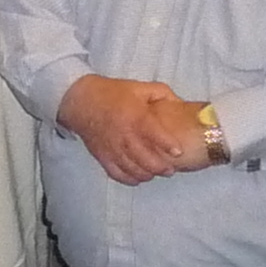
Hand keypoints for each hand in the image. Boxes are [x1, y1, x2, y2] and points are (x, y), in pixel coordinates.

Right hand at [55, 76, 211, 183]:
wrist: (82, 101)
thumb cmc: (115, 94)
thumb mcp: (141, 88)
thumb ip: (164, 95)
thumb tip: (183, 105)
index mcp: (135, 116)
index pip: (154, 134)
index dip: (168, 145)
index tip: (179, 152)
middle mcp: (124, 134)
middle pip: (144, 158)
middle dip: (160, 167)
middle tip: (170, 170)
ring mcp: (112, 147)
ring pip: (132, 169)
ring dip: (147, 174)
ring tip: (156, 173)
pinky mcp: (103, 156)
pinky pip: (117, 173)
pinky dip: (129, 179)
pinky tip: (138, 177)